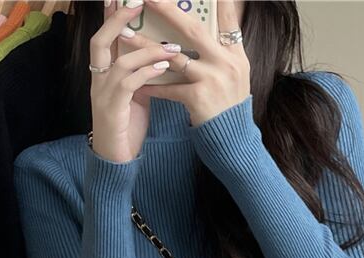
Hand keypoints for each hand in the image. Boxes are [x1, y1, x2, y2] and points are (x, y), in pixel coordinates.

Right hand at [89, 0, 179, 161]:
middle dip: (118, 20)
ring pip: (119, 62)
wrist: (115, 161)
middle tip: (138, 2)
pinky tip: (163, 68)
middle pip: (99, 42)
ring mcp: (102, 96)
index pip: (103, 39)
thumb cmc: (127, 128)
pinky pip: (127, 84)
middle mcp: (97, 82)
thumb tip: (160, 55)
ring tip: (171, 48)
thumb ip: (141, 74)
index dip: (111, 16)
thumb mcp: (135, 95)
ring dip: (146, 50)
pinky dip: (146, 73)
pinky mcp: (112, 110)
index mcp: (102, 76)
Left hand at [135, 0, 250, 126]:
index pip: (227, 19)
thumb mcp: (236, 73)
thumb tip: (208, 31)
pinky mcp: (198, 99)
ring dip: (147, 46)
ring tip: (127, 36)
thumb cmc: (228, 105)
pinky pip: (169, 89)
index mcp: (235, 53)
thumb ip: (223, 52)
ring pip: (174, 58)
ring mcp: (212, 79)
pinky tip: (136, 82)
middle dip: (170, 12)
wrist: (231, 137)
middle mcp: (225, 62)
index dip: (218, 2)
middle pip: (194, 31)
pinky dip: (152, 86)